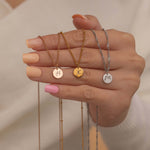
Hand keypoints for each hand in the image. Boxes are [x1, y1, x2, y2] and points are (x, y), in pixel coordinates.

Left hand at [23, 14, 144, 126]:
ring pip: (82, 75)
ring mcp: (127, 81)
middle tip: (29, 59)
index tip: (34, 44)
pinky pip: (87, 93)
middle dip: (52, 58)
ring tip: (33, 73)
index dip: (58, 40)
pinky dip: (66, 91)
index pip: (85, 38)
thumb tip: (77, 17)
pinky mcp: (119, 100)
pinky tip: (50, 88)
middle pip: (83, 56)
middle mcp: (129, 60)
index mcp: (123, 42)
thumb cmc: (106, 72)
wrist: (116, 101)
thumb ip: (91, 33)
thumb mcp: (101, 50)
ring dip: (54, 74)